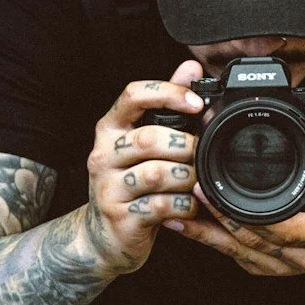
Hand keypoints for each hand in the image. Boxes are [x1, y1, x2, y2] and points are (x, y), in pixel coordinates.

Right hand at [82, 60, 206, 276]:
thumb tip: (191, 67)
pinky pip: (160, 205)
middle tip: (202, 154)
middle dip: (185, 145)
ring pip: (155, 173)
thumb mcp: (146, 142)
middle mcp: (102, 154)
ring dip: (186, 177)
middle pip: (149, 138)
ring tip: (197, 181)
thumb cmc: (132, 183)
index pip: (133, 95)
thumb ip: (168, 105)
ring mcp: (107, 187)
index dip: (168, 93)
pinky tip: (190, 205)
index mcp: (110, 128)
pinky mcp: (119, 217)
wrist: (104, 237)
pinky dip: (183, 204)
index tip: (197, 103)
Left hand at [161, 130, 304, 276]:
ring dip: (204, 229)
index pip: (278, 229)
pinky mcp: (260, 269)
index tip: (216, 189)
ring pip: (235, 250)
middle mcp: (299, 258)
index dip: (244, 213)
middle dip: (218, 215)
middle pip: (250, 238)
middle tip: (192, 187)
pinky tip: (182, 224)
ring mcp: (278, 267)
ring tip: (176, 207)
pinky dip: (205, 238)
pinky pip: (229, 254)